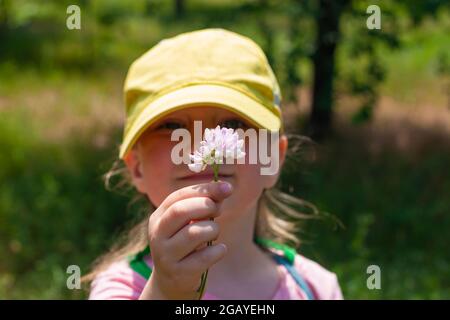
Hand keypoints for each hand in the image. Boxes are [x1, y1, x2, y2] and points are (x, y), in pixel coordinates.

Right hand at [139, 181, 231, 299]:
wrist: (173, 281)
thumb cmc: (187, 244)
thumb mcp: (191, 222)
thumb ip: (205, 204)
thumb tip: (225, 188)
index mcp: (159, 217)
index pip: (178, 196)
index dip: (204, 189)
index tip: (227, 188)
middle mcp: (157, 235)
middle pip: (180, 211)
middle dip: (206, 206)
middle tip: (218, 210)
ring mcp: (166, 255)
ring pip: (194, 233)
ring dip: (213, 229)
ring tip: (215, 232)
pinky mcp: (179, 273)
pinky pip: (205, 257)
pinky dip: (218, 250)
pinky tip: (220, 249)